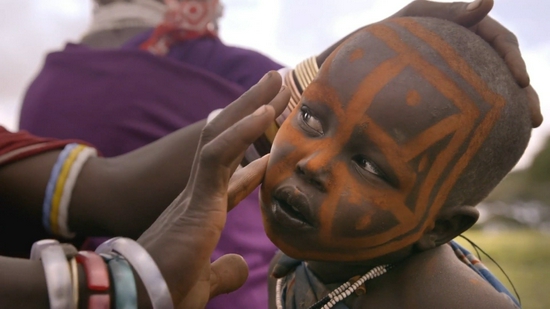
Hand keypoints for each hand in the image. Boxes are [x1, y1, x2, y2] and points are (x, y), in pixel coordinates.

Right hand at [136, 71, 289, 308]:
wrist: (139, 298)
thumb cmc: (166, 290)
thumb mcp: (205, 282)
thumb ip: (224, 271)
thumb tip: (241, 266)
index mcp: (202, 212)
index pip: (231, 176)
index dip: (252, 157)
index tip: (272, 145)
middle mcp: (198, 194)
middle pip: (229, 143)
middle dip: (253, 112)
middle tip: (277, 86)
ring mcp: (196, 191)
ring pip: (223, 136)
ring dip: (250, 105)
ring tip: (276, 79)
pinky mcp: (196, 196)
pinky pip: (219, 154)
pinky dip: (242, 131)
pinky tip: (266, 111)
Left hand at [318, 0, 541, 127]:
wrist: (348, 69)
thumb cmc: (377, 41)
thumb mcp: (411, 21)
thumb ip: (448, 13)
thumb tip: (490, 0)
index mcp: (459, 28)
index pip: (498, 40)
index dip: (514, 59)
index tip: (521, 82)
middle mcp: (461, 49)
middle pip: (503, 67)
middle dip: (525, 91)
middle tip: (534, 117)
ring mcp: (454, 71)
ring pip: (493, 87)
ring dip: (514, 106)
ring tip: (527, 129)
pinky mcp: (445, 92)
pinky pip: (472, 103)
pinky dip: (488, 116)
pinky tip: (495, 135)